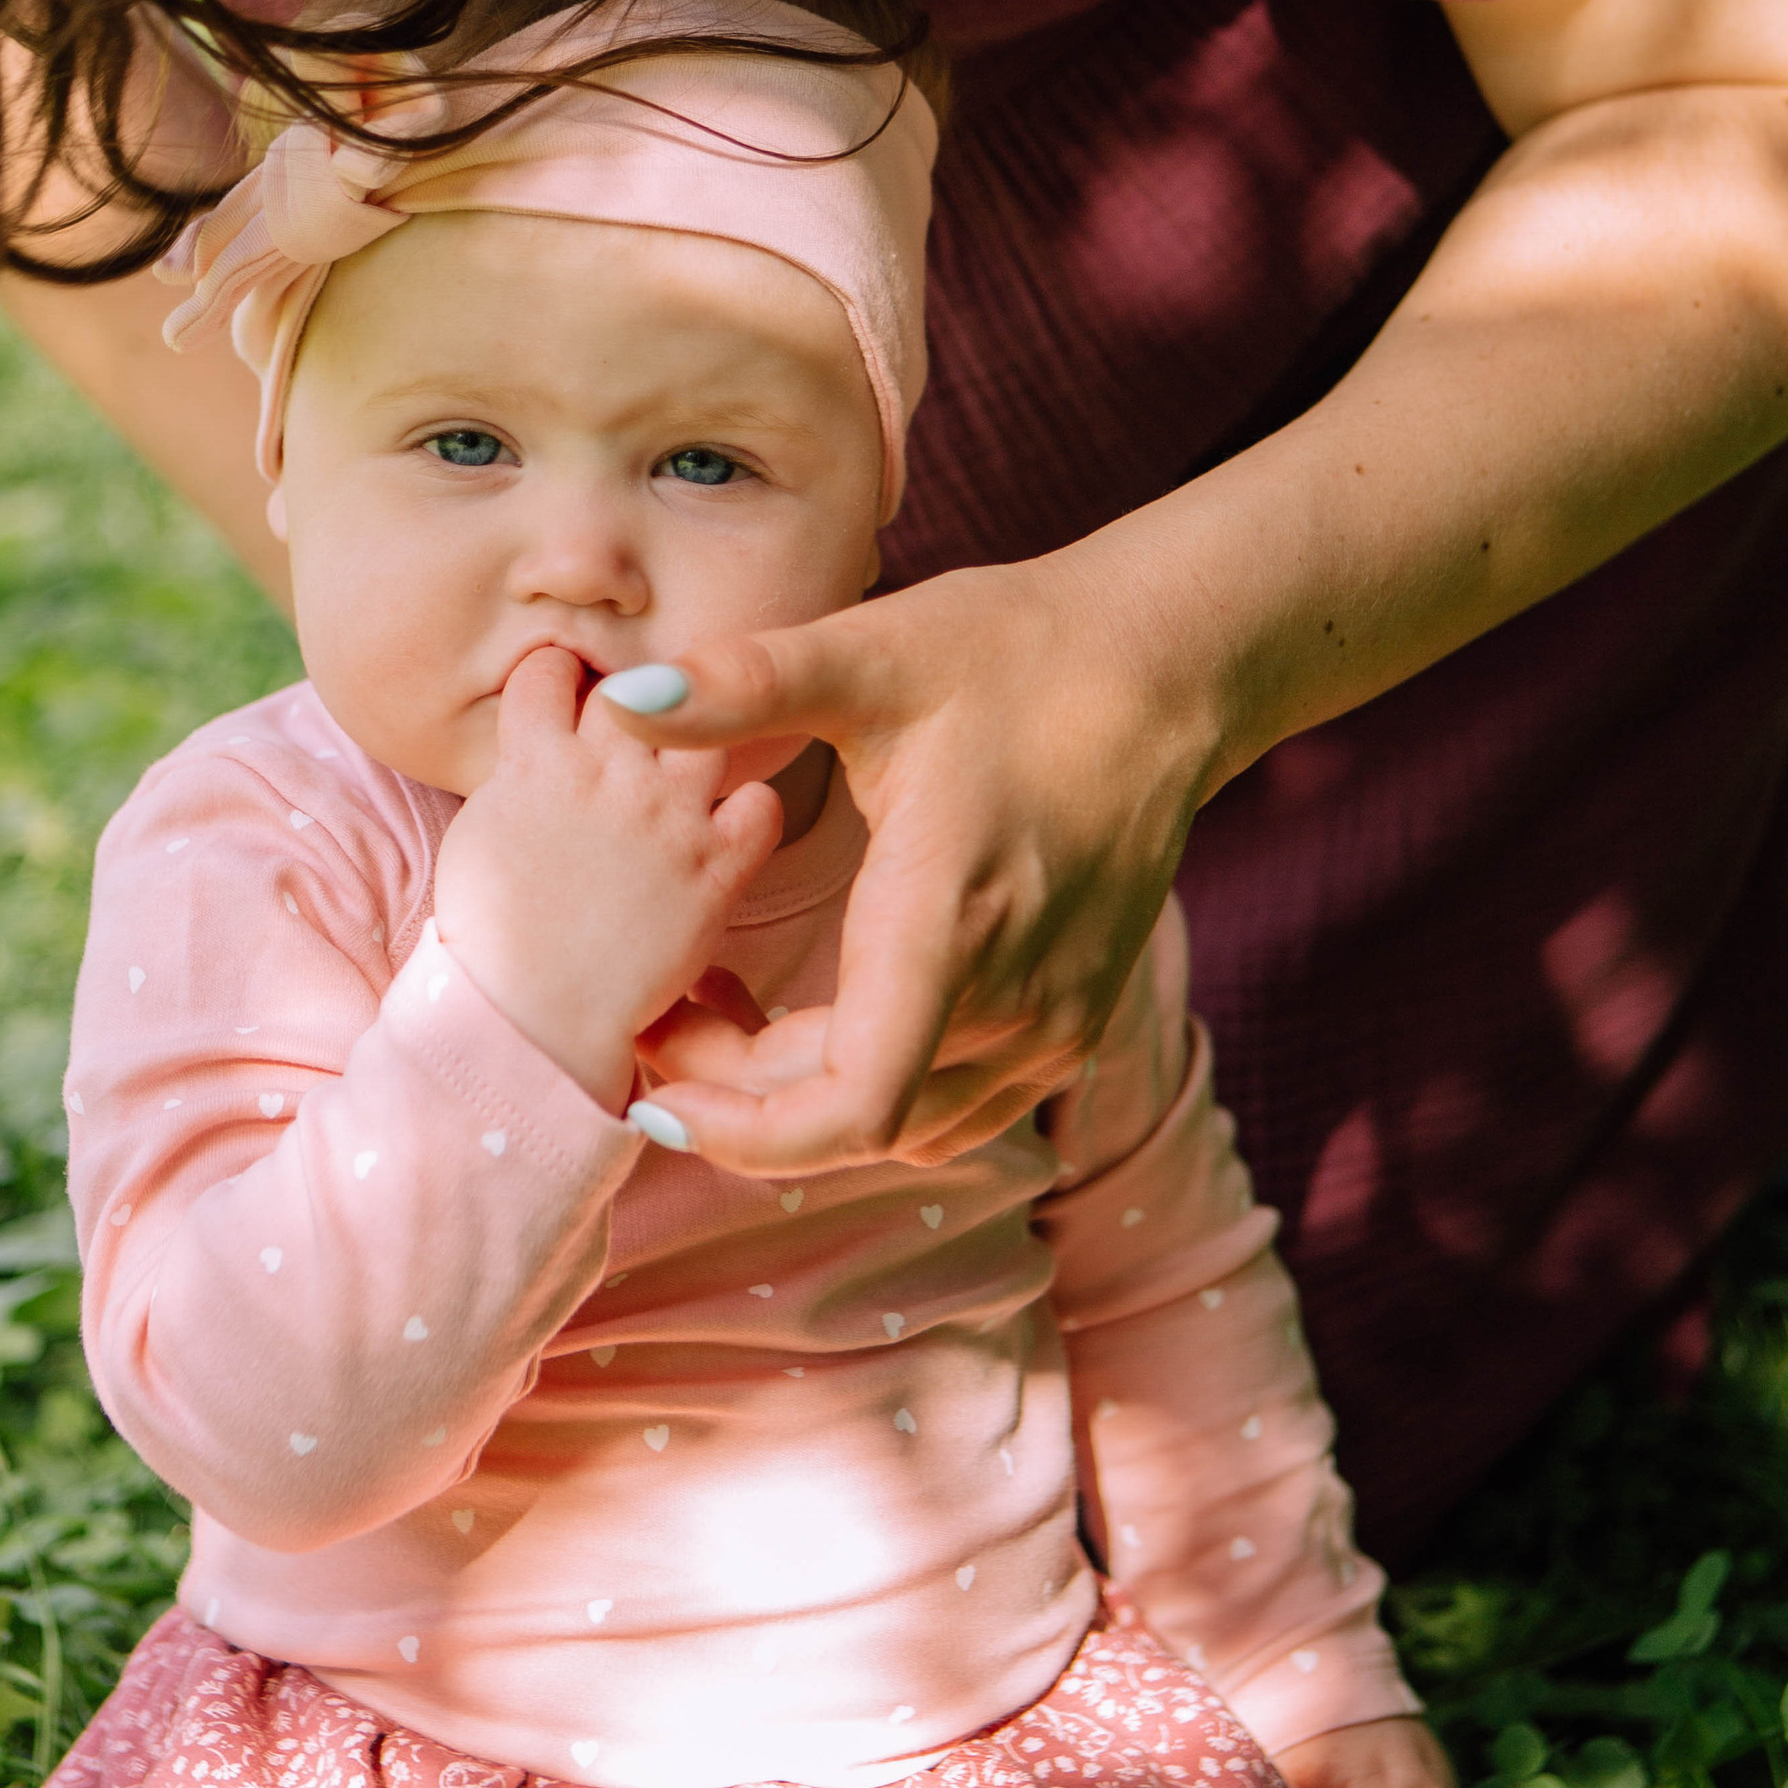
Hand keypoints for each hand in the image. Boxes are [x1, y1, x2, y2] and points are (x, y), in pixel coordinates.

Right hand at [434, 648, 784, 1111]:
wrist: (532, 1018)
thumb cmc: (491, 938)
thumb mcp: (477, 837)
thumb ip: (515, 780)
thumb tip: (536, 757)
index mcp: (536, 761)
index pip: (552, 668)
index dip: (562, 681)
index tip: (569, 705)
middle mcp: (608, 774)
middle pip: (638, 688)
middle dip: (639, 703)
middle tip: (638, 738)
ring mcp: (667, 818)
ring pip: (710, 730)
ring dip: (704, 745)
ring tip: (687, 777)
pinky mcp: (715, 868)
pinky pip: (764, 805)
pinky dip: (753, 812)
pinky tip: (729, 830)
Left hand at [598, 545, 1215, 1169]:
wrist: (1166, 668)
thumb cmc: (1016, 654)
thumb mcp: (872, 654)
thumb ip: (746, 684)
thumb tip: (621, 693)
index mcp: (950, 920)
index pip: (851, 1107)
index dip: (742, 1132)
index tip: (653, 1092)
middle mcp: (1015, 999)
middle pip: (854, 1120)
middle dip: (735, 1092)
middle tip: (660, 1008)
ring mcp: (1054, 1022)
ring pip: (905, 1124)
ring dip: (801, 1098)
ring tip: (720, 1013)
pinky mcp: (1072, 1020)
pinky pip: (956, 1105)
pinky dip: (873, 1086)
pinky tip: (814, 1016)